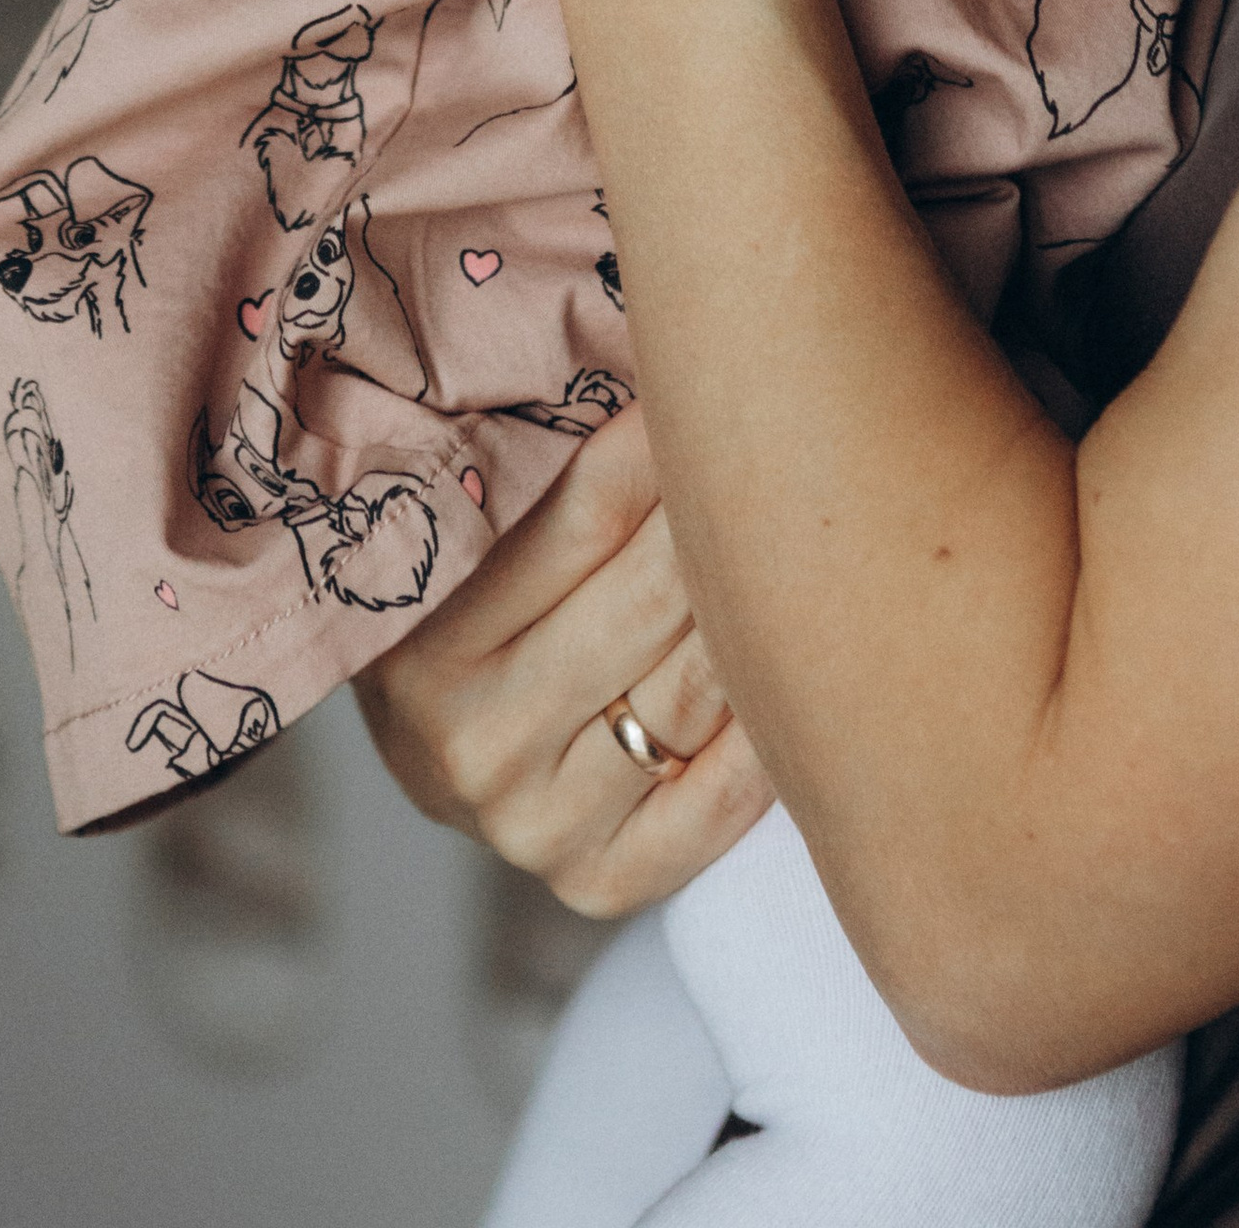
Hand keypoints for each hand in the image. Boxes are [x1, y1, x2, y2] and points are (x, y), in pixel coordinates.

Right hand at [354, 404, 772, 915]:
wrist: (435, 752)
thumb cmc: (464, 609)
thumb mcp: (464, 537)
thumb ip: (543, 471)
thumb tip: (667, 359)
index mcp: (423, 643)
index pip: (583, 515)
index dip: (666, 441)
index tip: (721, 379)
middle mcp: (475, 745)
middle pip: (654, 595)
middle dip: (725, 507)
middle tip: (794, 435)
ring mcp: (539, 827)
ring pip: (700, 682)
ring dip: (762, 595)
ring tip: (814, 522)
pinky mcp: (602, 879)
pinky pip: (727, 790)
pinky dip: (770, 715)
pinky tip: (799, 653)